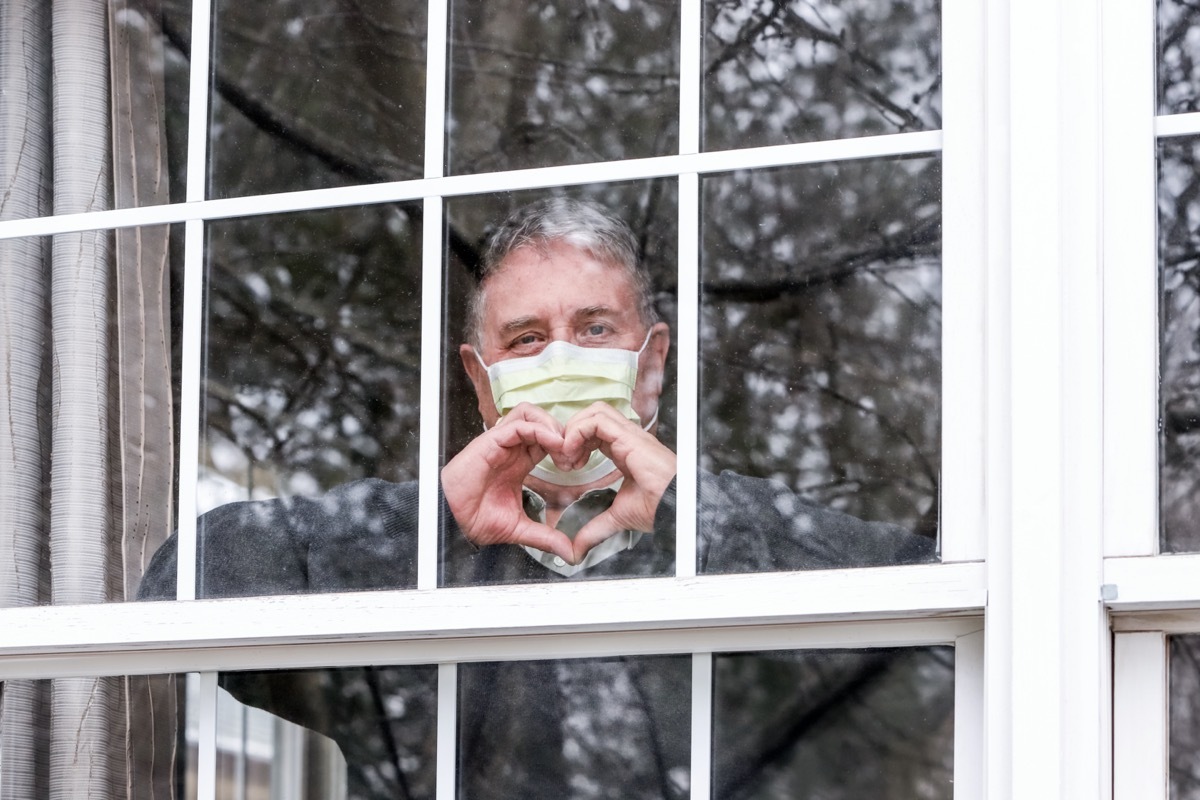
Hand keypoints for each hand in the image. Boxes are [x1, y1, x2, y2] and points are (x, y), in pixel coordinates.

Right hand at [441, 403, 575, 563]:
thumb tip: (569, 553)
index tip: (574, 465)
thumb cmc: (477, 520)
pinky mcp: (492, 440)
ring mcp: (501, 443)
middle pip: (540, 420)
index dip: (563, 446)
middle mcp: (511, 449)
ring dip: (550, 424)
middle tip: (571, 454)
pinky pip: (519, 423)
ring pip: (530, 413)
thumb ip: (546, 537)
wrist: (454, 521)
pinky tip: (553, 443)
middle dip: (561, 431)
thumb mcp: (520, 529)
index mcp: (519, 463)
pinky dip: (540, 429)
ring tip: (562, 445)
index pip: (546, 440)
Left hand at [561, 402, 676, 563]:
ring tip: (568, 455)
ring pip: (595, 411)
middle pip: (593, 415)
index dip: (577, 443)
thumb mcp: (618, 518)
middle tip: (564, 459)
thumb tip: (577, 549)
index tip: (569, 467)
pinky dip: (578, 432)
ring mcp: (629, 435)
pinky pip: (598, 420)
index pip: (595, 431)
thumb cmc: (660, 508)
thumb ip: (595, 529)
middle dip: (572, 432)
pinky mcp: (629, 437)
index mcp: (625, 451)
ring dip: (574, 430)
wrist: (677, 508)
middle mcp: (627, 439)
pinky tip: (573, 453)